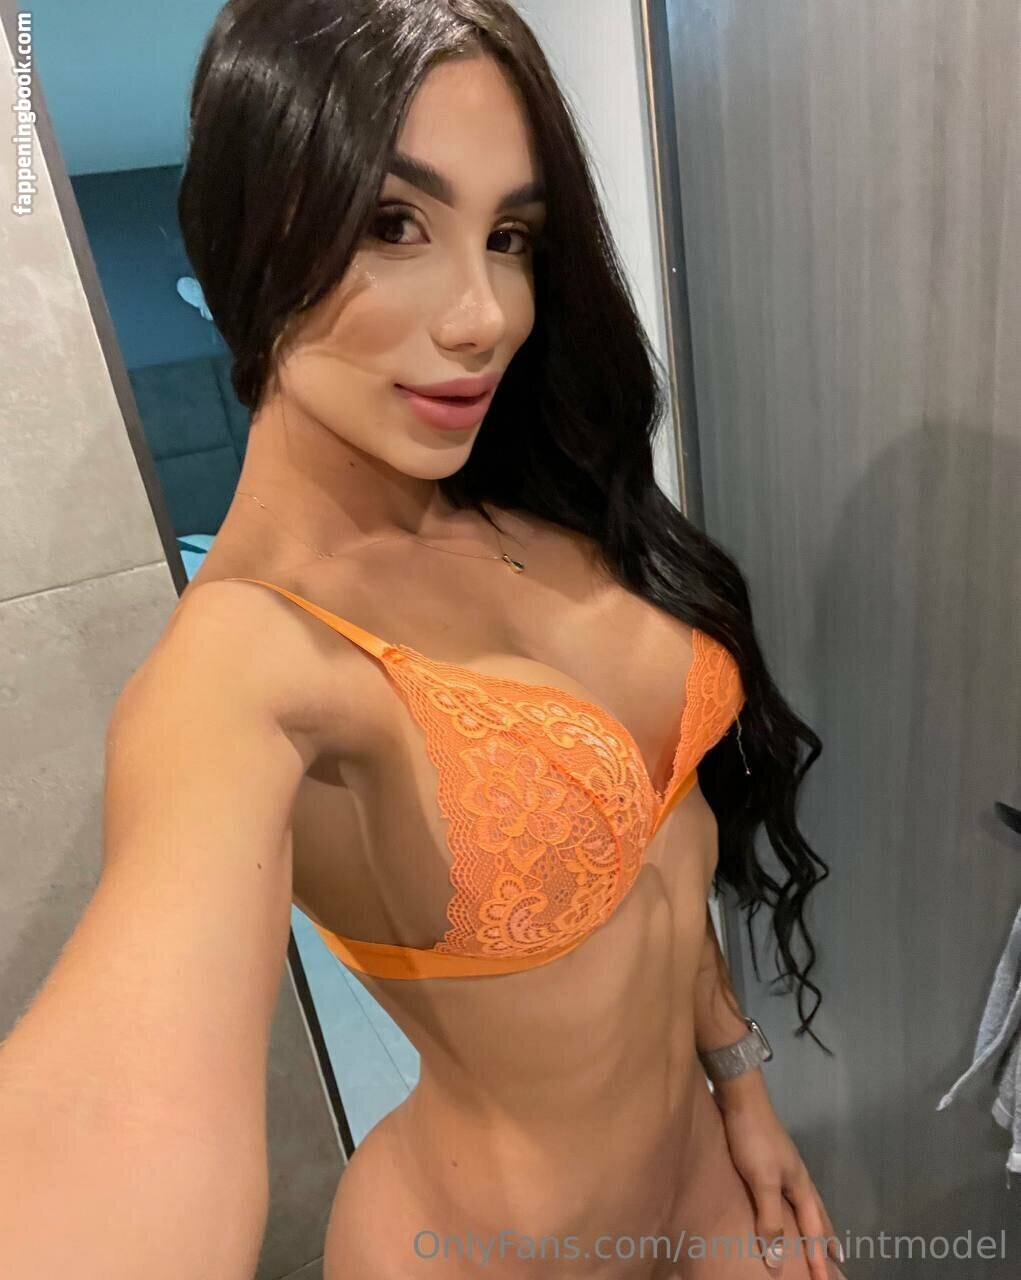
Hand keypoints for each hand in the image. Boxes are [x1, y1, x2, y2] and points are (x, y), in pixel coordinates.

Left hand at [714, 1072, 842, 1277]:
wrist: (740, 1097)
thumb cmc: (754, 1140)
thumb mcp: (762, 1181)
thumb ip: (770, 1219)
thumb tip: (778, 1261)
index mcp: (801, 1186)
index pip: (815, 1230)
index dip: (819, 1257)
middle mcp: (798, 1178)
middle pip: (818, 1215)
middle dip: (827, 1240)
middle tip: (837, 1261)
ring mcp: (784, 1166)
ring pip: (804, 1203)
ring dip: (813, 1224)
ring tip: (816, 1238)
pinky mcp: (768, 1158)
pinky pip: (786, 1194)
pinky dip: (792, 1209)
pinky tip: (781, 1207)